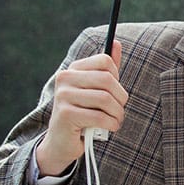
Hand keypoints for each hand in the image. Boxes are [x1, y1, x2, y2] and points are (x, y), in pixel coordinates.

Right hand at [35, 41, 127, 176]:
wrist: (62, 142)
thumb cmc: (84, 113)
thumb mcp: (96, 90)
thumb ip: (107, 69)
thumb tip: (116, 43)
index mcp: (74, 69)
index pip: (105, 61)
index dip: (117, 78)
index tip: (115, 92)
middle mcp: (65, 78)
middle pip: (107, 79)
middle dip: (120, 98)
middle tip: (119, 110)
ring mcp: (63, 95)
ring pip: (105, 98)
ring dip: (117, 113)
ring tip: (115, 120)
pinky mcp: (65, 114)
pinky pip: (99, 116)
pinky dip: (110, 124)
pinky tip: (109, 128)